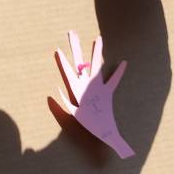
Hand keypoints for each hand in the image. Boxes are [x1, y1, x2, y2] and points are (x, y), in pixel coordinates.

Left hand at [50, 31, 132, 157]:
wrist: (98, 141)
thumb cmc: (85, 132)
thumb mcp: (71, 121)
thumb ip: (61, 110)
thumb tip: (50, 96)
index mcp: (75, 92)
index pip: (67, 74)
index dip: (62, 62)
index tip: (56, 50)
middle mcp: (84, 87)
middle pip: (79, 62)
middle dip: (76, 48)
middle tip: (71, 32)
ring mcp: (95, 89)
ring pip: (96, 67)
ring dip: (96, 53)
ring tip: (97, 38)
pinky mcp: (106, 94)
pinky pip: (113, 81)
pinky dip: (118, 73)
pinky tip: (123, 63)